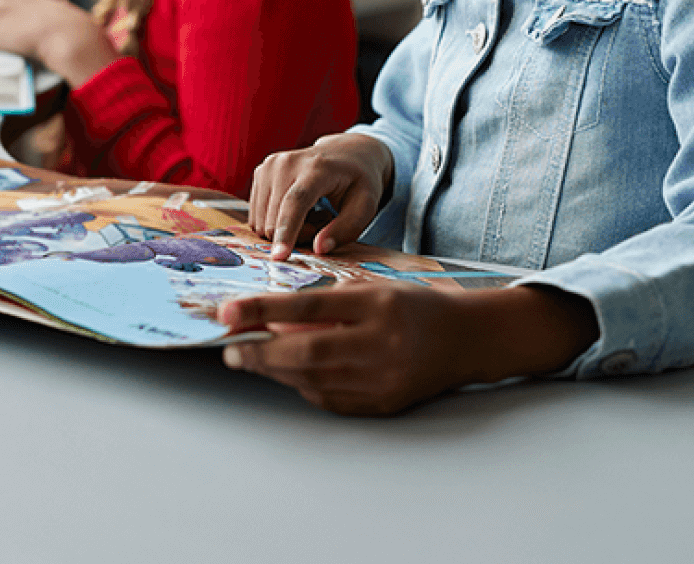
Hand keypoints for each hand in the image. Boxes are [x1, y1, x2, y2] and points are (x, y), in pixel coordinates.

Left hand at [218, 283, 474, 414]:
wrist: (465, 339)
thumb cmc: (414, 306)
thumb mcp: (374, 289)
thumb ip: (328, 302)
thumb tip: (271, 319)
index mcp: (377, 305)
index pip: (309, 307)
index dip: (263, 311)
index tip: (228, 313)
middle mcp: (381, 343)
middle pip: (307, 352)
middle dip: (260, 352)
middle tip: (229, 347)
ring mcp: (383, 379)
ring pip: (314, 379)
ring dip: (275, 371)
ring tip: (250, 359)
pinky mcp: (383, 404)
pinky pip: (330, 399)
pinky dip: (304, 386)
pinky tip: (290, 374)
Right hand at [249, 132, 393, 258]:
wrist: (347, 152)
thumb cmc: (359, 181)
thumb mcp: (366, 206)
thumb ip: (346, 229)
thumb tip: (319, 249)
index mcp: (317, 168)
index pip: (296, 202)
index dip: (287, 231)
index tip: (279, 257)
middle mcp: (287, 163)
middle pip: (275, 219)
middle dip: (297, 235)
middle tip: (324, 221)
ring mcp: (270, 166)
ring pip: (263, 222)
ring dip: (286, 229)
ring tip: (313, 212)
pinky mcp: (260, 172)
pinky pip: (258, 216)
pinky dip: (277, 221)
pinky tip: (299, 208)